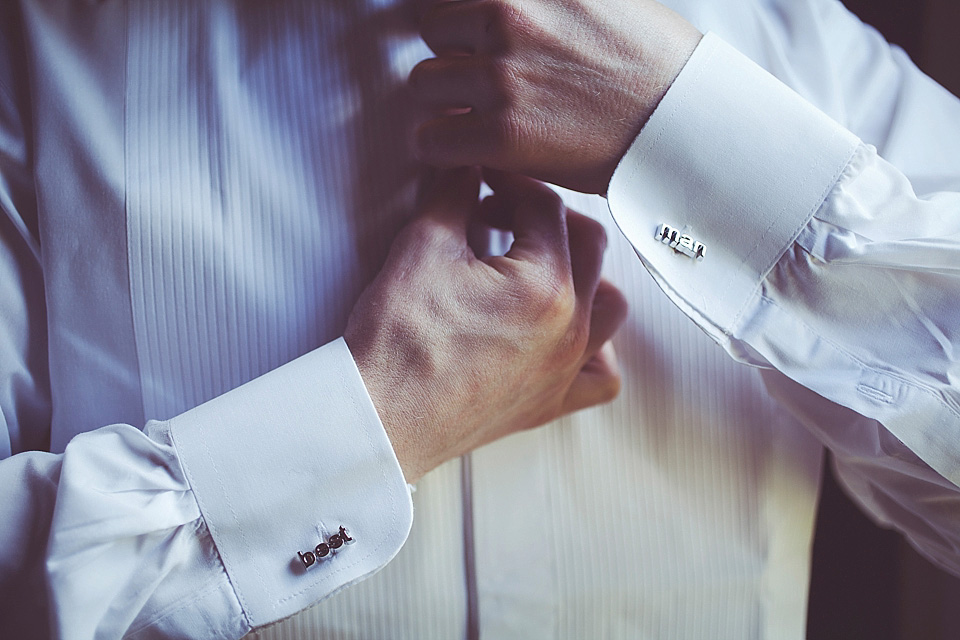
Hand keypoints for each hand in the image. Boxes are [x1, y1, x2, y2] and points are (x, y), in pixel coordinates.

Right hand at [344, 168, 627, 482]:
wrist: (379, 416)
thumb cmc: (397, 345)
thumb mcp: (422, 246)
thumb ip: (454, 195)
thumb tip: (467, 171)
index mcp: (545, 285)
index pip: (546, 206)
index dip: (512, 182)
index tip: (488, 181)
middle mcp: (569, 329)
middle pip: (587, 245)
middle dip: (546, 217)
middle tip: (503, 213)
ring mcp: (564, 370)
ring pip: (609, 305)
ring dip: (583, 273)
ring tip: (540, 265)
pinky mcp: (549, 403)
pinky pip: (601, 374)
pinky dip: (596, 347)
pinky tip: (565, 333)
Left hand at [410, 0, 701, 193]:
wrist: (685, 122)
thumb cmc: (651, 62)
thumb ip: (537, 3)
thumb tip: (491, 12)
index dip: (463, 20)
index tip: (472, 40)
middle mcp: (508, 14)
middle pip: (433, 29)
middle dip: (455, 56)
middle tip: (487, 82)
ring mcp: (501, 74)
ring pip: (424, 83)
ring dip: (447, 102)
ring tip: (484, 117)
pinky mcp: (501, 134)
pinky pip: (430, 140)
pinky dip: (445, 149)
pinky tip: (475, 151)